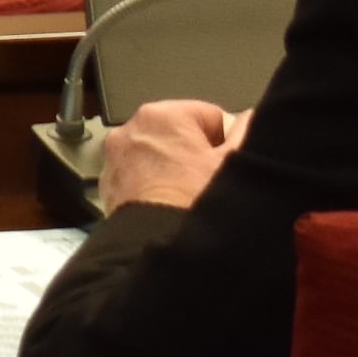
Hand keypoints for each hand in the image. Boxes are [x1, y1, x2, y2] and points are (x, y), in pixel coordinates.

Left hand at [97, 95, 240, 213]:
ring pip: (158, 155)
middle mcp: (131, 129)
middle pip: (180, 134)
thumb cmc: (191, 204)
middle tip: (206, 180)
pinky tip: (167, 202)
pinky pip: (139, 175)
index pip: (210, 115)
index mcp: (163, 114)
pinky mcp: (109, 183)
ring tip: (186, 193)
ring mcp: (115, 157)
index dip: (225, 142)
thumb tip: (248, 118)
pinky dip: (152, 185)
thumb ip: (246, 130)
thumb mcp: (232, 162)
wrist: (158, 242)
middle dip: (195, 154)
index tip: (225, 162)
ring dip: (172, 169)